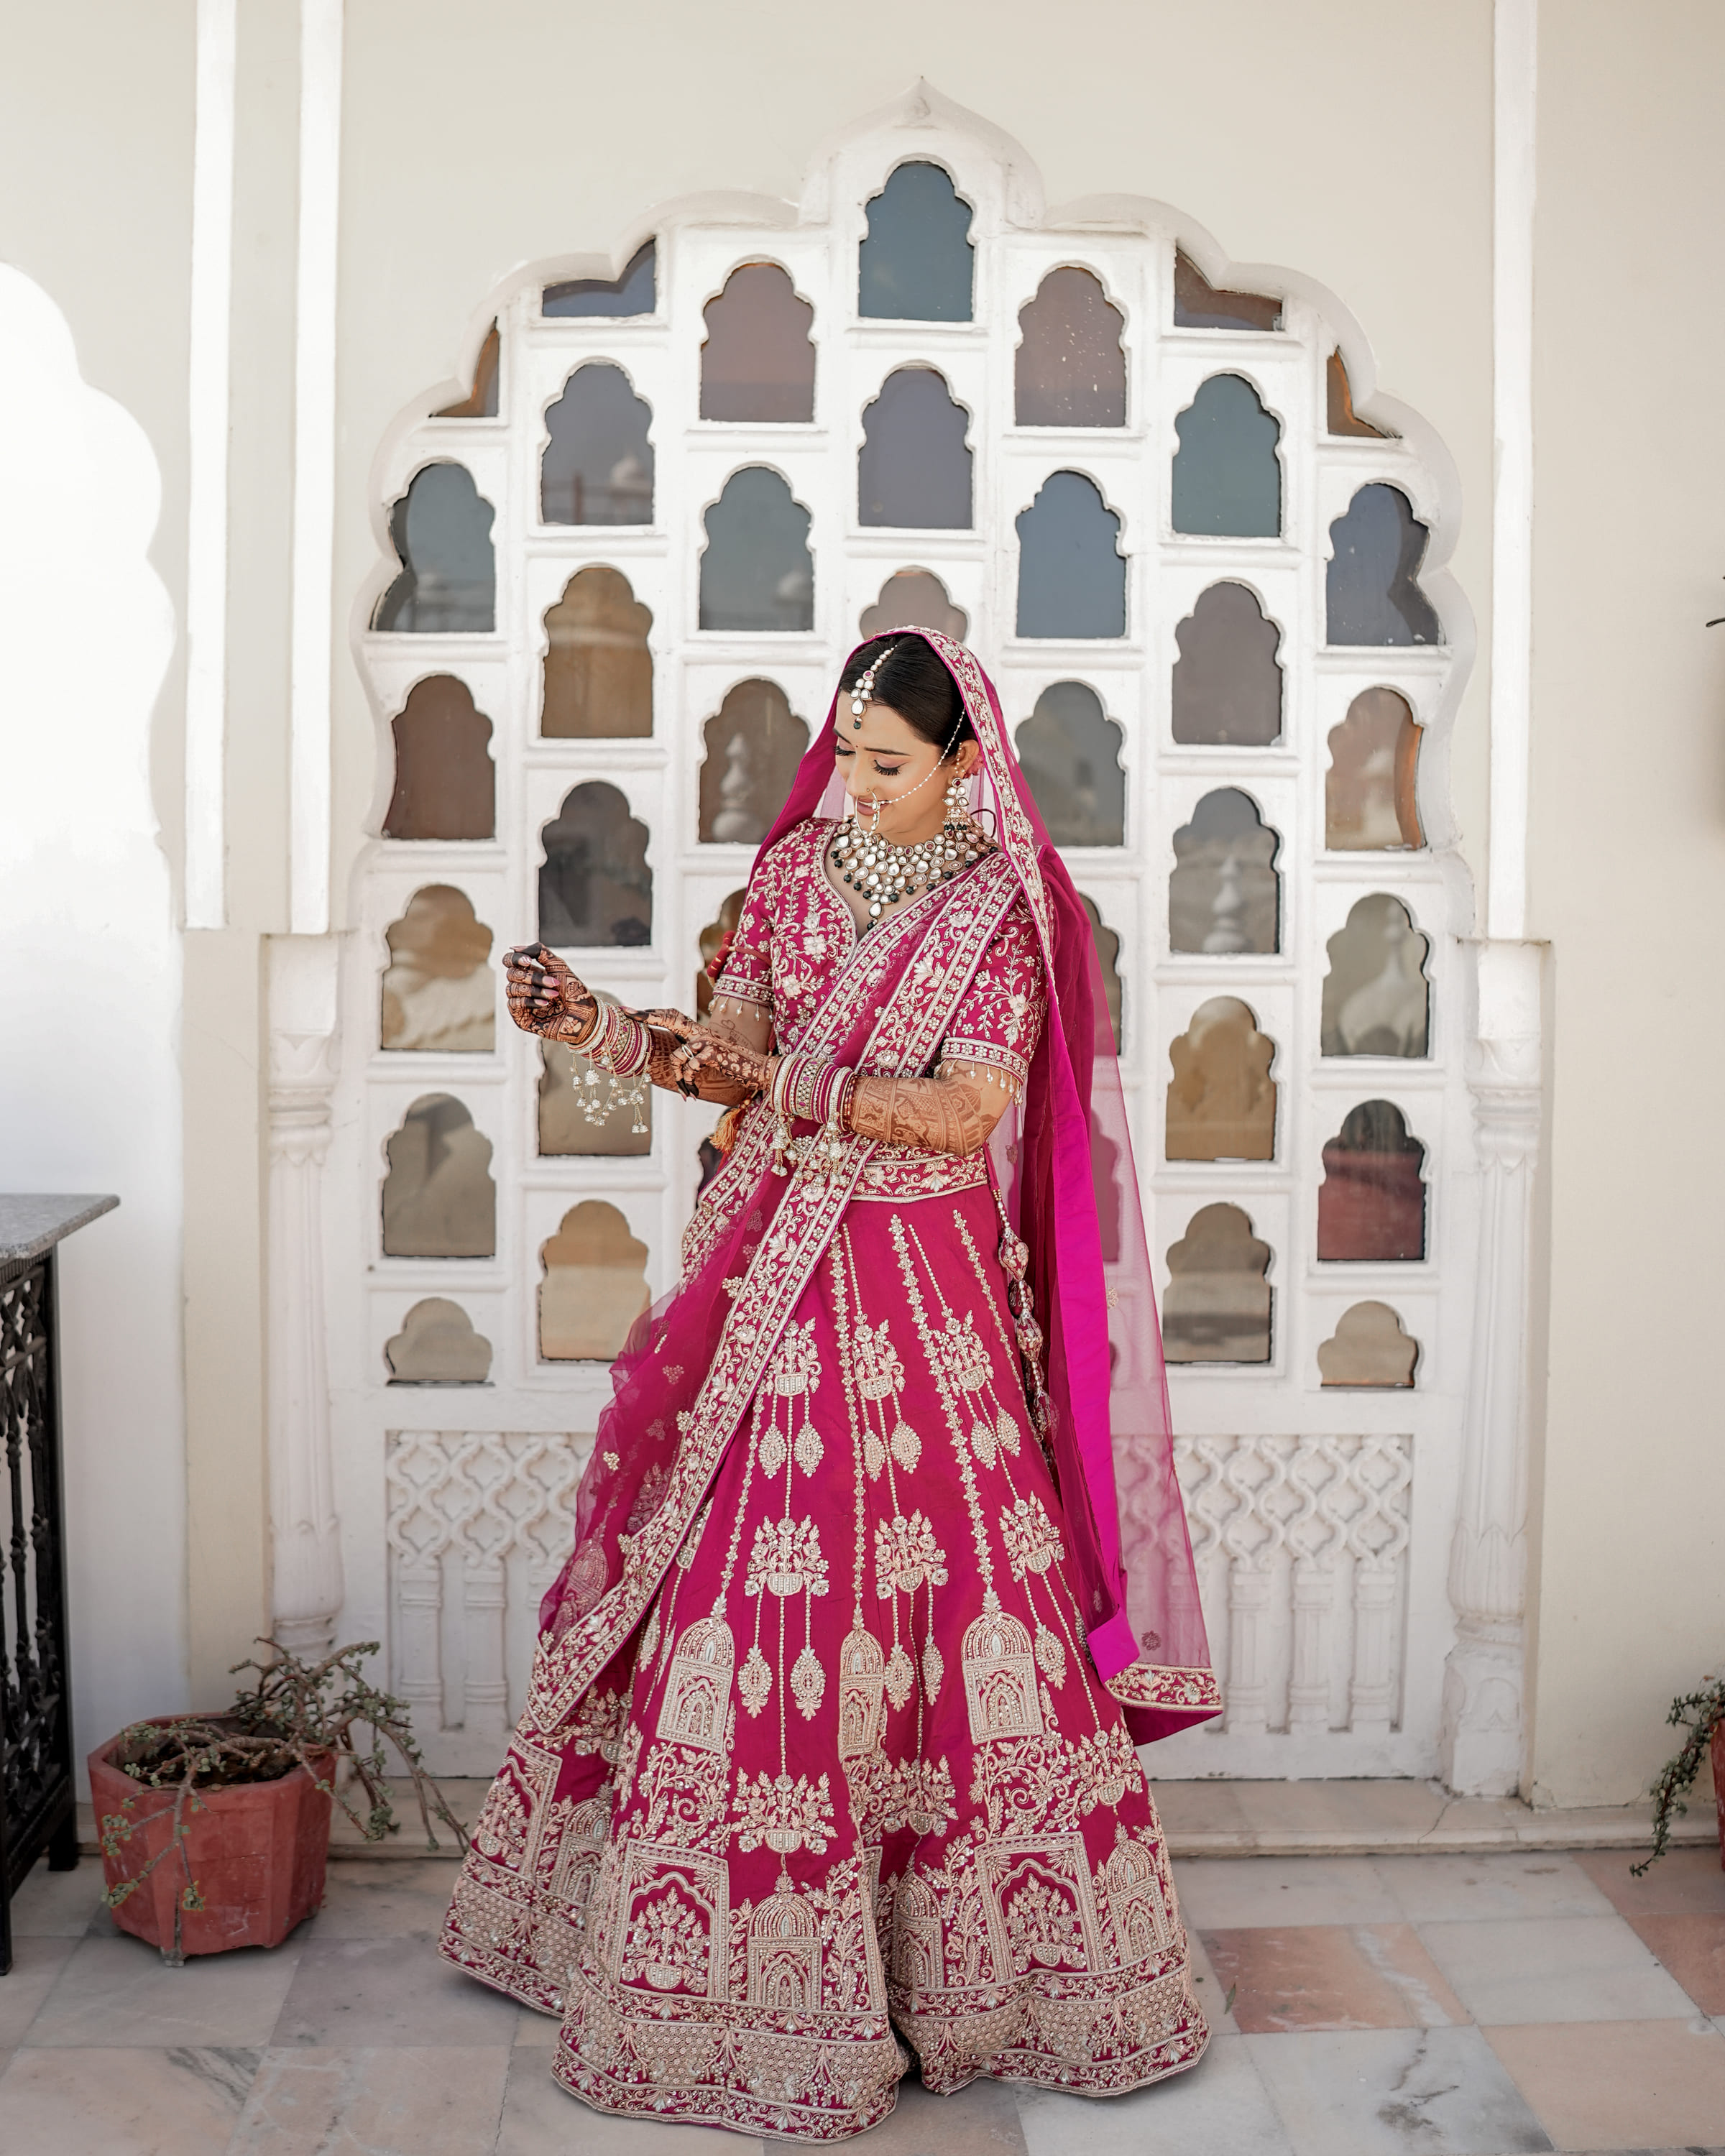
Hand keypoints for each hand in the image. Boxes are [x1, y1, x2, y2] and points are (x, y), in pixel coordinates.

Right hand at [503, 944, 595, 1042]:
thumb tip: (514, 948)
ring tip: (554, 995)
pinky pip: (513, 1004)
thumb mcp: (558, 966)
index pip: (509, 961)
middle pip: (511, 974)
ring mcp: (520, 1002)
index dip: (515, 959)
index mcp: (530, 972)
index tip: (529, 961)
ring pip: (512, 989)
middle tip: (554, 983)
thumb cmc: (574, 990)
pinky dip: (530, 1001)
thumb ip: (540, 952)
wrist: (584, 1014)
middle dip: (533, 977)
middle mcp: (523, 986)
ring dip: (535, 990)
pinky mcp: (521, 1017)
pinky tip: (545, 1004)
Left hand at [630, 1008, 774, 1096]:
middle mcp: (700, 1031)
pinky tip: (693, 1093)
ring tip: (685, 1092)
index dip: (650, 1012)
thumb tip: (671, 1062)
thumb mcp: (707, 1059)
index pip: (671, 1016)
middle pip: (669, 1017)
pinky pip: (688, 1068)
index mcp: (697, 1031)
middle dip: (646, 1015)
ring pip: (676, 1055)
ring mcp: (705, 1039)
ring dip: (677, 1078)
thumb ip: (690, 1055)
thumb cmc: (730, 1067)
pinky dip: (687, 1083)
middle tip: (627, 1014)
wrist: (757, 1071)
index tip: (628, 1010)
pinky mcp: (711, 1052)